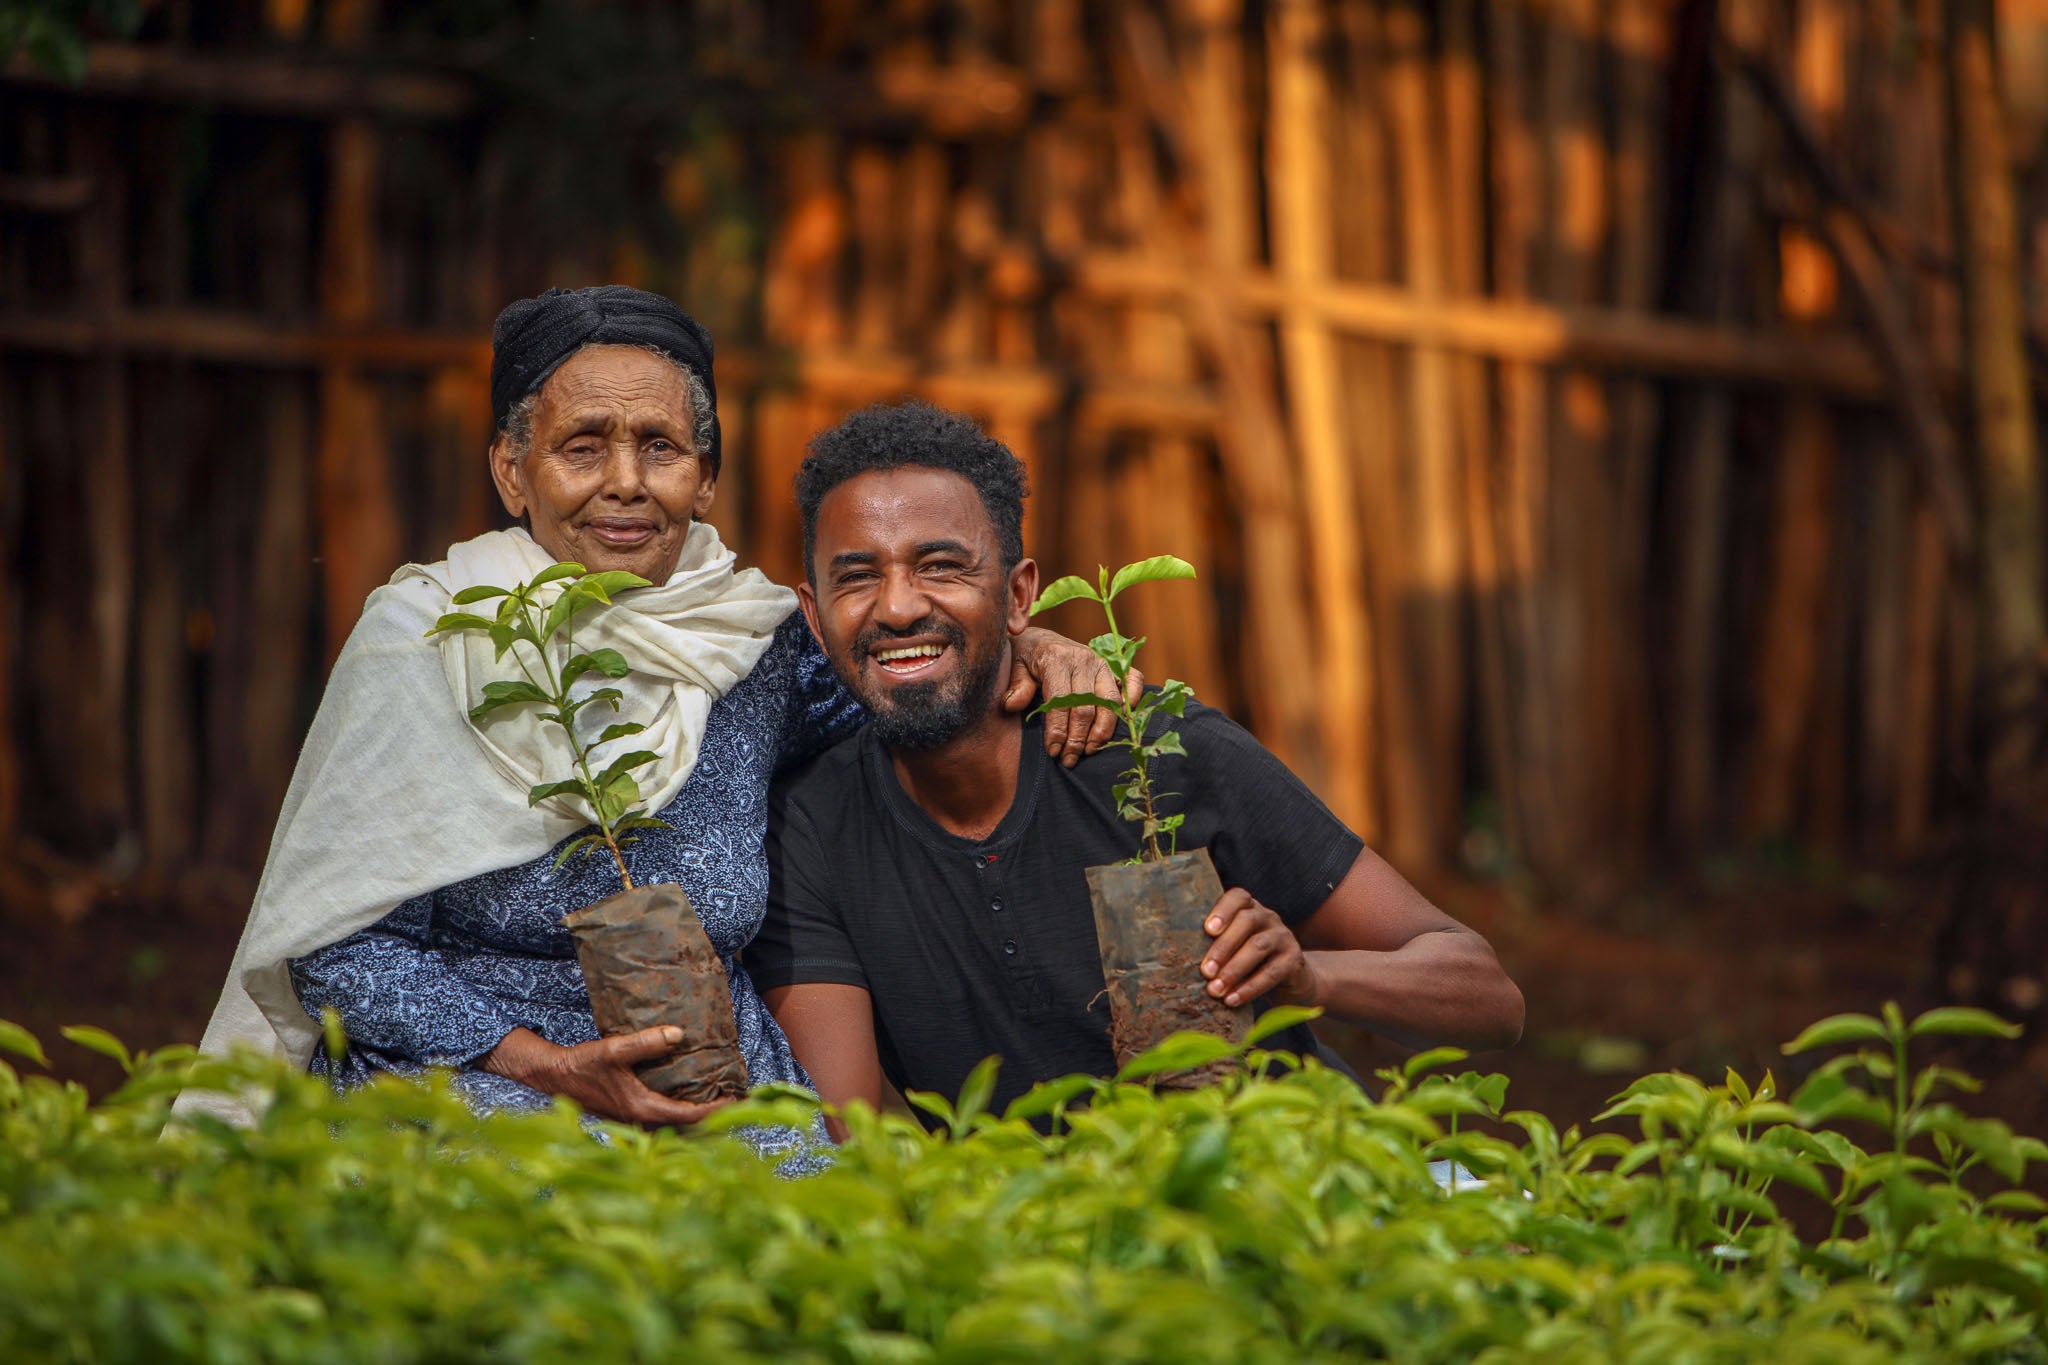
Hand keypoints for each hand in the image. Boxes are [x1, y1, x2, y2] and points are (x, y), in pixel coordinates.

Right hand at [481, 1025, 731, 1128]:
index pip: (690, 1116)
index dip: (717, 1110)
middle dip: (715, 1118)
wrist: (554, 1077)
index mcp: (642, 1109)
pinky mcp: (632, 1117)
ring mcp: (636, 1122)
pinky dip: (685, 1114)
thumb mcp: (614, 1050)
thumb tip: (679, 1033)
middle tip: (741, 1102)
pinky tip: (694, 1100)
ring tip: (724, 1102)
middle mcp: (642, 1121)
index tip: (738, 1098)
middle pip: (688, 1128)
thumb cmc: (583, 1064)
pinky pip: (666, 1121)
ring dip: (701, 1118)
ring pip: (677, 1127)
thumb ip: (646, 1042)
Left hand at [1003, 625, 1144, 766]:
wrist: (1040, 638)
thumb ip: (1016, 686)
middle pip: (1086, 707)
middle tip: (1069, 759)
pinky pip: (1133, 680)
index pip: (1061, 701)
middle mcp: (1083, 659)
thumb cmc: (1027, 657)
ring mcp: (1102, 662)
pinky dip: (1133, 699)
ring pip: (1110, 702)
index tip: (1053, 751)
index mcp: (1057, 658)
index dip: (1058, 730)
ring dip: (1102, 731)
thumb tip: (1011, 705)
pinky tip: (1122, 721)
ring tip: (1090, 750)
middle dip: (1078, 738)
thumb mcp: (1014, 667)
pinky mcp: (1114, 665)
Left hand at [1200, 888, 1320, 1008]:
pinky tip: (1232, 1000)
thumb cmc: (1250, 961)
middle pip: (1246, 921)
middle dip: (1223, 946)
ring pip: (1258, 946)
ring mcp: (1283, 937)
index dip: (1222, 910)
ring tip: (1215, 990)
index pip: (1238, 897)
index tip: (1207, 929)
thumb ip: (1215, 945)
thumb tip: (1180, 960)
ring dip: (1234, 969)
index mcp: (1249, 909)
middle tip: (1205, 971)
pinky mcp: (1294, 960)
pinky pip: (1271, 973)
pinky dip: (1250, 988)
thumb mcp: (1235, 947)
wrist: (1292, 980)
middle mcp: (1268, 917)